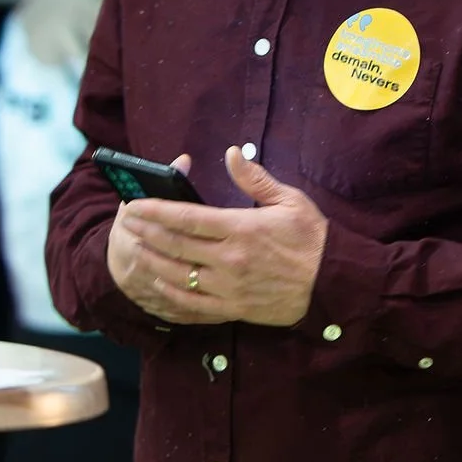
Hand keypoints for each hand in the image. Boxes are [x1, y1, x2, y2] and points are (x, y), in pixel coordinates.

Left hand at [106, 150, 328, 327]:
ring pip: (180, 275)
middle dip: (148, 233)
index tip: (136, 204)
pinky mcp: (235, 308)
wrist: (334, 283)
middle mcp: (231, 258)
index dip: (157, 211)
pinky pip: (194, 304)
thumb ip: (255, 178)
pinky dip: (171, 294)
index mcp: (242, 228)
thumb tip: (232, 153)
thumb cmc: (313, 239)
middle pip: (177, 245)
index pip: (188, 217)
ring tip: (135, 250)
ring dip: (153, 262)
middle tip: (127, 224)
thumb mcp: (290, 200)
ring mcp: (230, 286)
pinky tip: (158, 283)